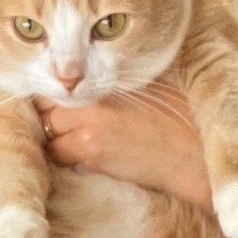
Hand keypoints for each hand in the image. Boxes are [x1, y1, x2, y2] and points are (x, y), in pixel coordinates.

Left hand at [34, 86, 211, 207]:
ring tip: (70, 140)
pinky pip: (58, 154)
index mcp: (104, 80)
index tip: (54, 101)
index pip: (57, 83)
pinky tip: (78, 156)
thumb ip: (111, 83)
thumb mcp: (145, 87)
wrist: (192, 152)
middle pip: (45, 107)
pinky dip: (62, 156)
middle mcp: (91, 101)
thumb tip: (85, 81)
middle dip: (49, 115)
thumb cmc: (177, 117)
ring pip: (48, 132)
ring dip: (54, 137)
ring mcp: (88, 128)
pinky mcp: (91, 153)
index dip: (53, 94)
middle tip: (61, 123)